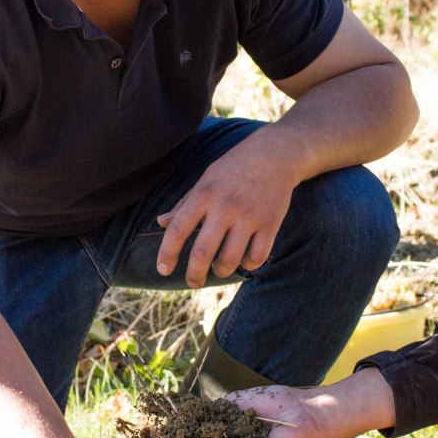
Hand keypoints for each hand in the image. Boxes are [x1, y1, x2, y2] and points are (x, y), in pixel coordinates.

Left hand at [156, 137, 299, 287]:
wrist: (276, 154)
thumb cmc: (235, 167)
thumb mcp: (206, 179)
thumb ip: (185, 203)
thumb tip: (161, 222)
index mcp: (204, 194)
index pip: (178, 229)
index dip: (167, 253)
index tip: (163, 270)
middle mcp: (225, 207)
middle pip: (202, 252)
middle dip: (194, 275)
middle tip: (192, 283)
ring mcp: (249, 216)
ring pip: (230, 260)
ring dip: (220, 271)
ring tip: (218, 268)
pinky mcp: (270, 223)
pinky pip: (256, 257)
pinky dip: (248, 265)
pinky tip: (243, 260)